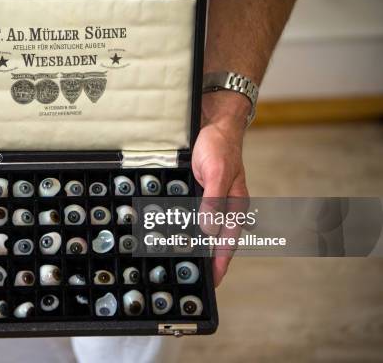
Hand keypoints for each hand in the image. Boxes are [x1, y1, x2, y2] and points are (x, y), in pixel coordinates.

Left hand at [192, 91, 249, 286]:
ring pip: (199, 227)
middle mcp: (221, 205)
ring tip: (175, 258)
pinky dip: (178, 223)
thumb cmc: (219, 145)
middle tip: (189, 275)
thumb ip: (212, 200)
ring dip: (189, 241)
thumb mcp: (216, 172)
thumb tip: (208, 230)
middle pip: (213, 239)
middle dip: (203, 256)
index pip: (228, 241)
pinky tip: (166, 230)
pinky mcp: (194, 191)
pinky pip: (186, 212)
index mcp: (234, 205)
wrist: (210, 120)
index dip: (220, 263)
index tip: (214, 282)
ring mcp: (207, 198)